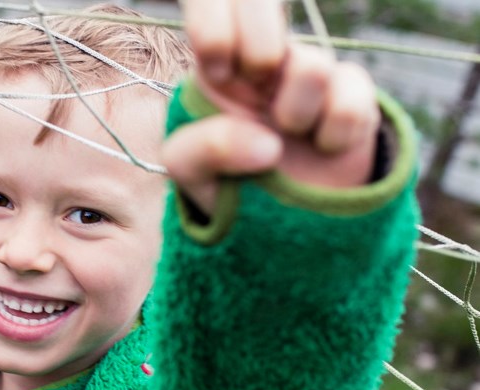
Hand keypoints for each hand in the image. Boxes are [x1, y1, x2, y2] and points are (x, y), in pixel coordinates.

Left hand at [163, 0, 380, 212]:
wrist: (275, 214)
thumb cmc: (222, 182)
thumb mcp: (189, 172)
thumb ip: (202, 150)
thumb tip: (268, 145)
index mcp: (215, 63)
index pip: (209, 3)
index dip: (216, 27)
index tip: (219, 71)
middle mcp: (263, 58)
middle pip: (262, 5)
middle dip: (260, 51)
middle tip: (255, 89)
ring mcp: (308, 71)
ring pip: (312, 65)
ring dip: (296, 114)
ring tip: (288, 135)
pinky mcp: (350, 92)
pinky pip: (353, 93)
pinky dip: (337, 132)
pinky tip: (324, 145)